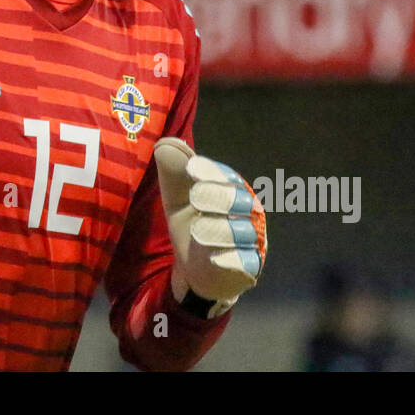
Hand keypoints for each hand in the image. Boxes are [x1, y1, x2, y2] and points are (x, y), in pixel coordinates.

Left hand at [152, 137, 266, 316]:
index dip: (210, 171)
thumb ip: (173, 174)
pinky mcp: (249, 267)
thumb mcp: (177, 199)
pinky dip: (232, 259)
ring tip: (197, 229)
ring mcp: (250, 240)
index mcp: (230, 189)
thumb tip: (164, 144)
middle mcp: (246, 211)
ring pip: (242, 231)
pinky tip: (214, 257)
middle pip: (237, 199)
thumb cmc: (192, 225)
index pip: (224, 176)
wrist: (200, 270)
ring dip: (220, 229)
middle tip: (195, 196)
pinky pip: (246, 261)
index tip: (191, 168)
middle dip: (217, 195)